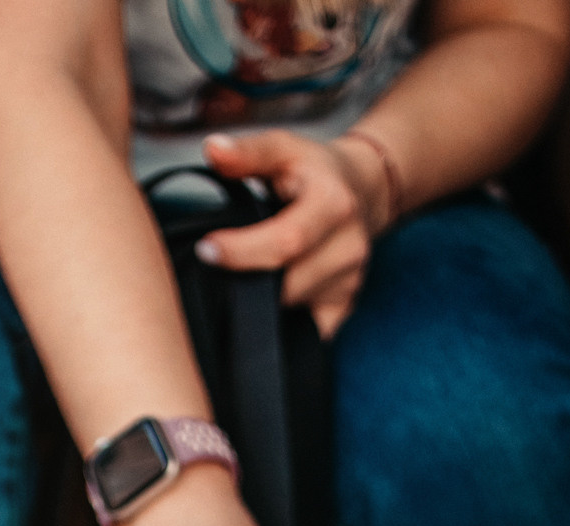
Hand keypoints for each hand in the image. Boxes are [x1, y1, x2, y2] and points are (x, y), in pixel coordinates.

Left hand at [198, 128, 394, 337]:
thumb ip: (247, 152)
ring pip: (291, 310)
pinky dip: (280, 324)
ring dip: (260, 301)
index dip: (242, 251)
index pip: (285, 241)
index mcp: (334, 205)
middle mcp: (348, 247)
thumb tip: (213, 149)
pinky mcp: (345, 307)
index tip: (206, 250)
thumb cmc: (315, 172)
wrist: (362, 192)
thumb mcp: (283, 149)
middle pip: (286, 284)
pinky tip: (265, 303)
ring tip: (242, 277)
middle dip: (246, 280)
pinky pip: (305, 331)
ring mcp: (349, 282)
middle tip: (214, 269)